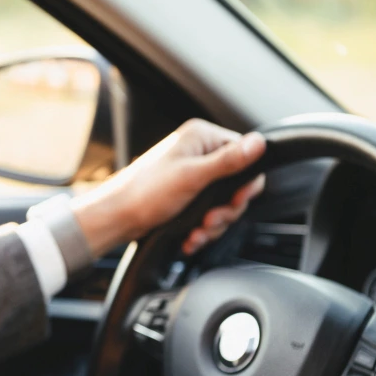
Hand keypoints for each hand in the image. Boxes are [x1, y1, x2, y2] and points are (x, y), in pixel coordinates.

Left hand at [70, 119, 265, 255]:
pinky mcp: (186, 195)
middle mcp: (198, 153)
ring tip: (196, 233)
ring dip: (213, 225)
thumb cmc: (145, 193)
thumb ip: (227, 161)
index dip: (245, 182)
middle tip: (210, 221)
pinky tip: (190, 237)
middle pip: (236, 183)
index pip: (244, 153)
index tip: (236, 200)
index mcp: (201, 137)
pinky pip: (207, 212)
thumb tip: (259, 143)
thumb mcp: (192, 176)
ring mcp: (192, 175)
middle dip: (225, 210)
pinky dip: (202, 229)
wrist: (117, 218)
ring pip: (223, 203)